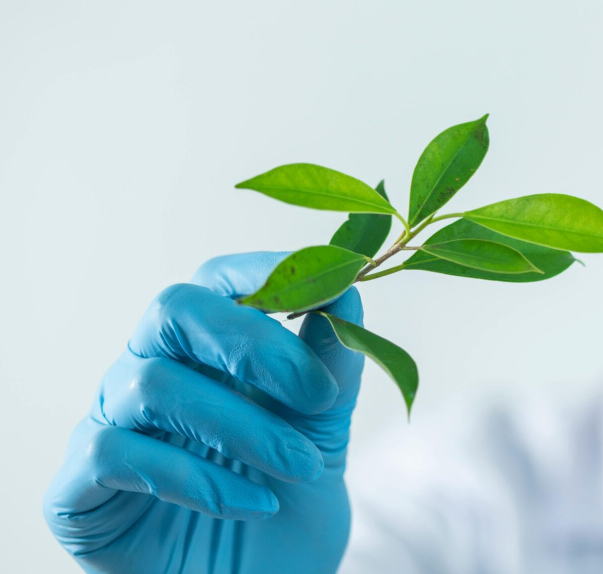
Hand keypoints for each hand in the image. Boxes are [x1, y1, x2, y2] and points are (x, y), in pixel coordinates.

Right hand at [44, 252, 366, 573]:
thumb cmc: (285, 504)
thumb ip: (332, 369)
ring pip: (155, 385)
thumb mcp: (324, 435)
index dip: (266, 272)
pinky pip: (117, 453)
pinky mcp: (79, 486)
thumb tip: (348, 288)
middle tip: (315, 392)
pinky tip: (252, 505)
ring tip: (301, 469)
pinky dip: (196, 479)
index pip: (218, 280)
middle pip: (173, 309)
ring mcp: (110, 423)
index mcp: (206, 349)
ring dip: (244, 427)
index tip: (329, 286)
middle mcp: (150, 371)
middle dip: (252, 342)